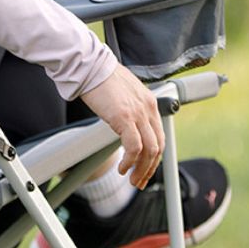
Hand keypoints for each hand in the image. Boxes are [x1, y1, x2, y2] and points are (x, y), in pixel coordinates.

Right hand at [79, 64, 164, 188]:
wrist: (89, 66)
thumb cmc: (99, 76)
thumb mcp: (123, 93)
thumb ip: (129, 107)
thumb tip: (123, 122)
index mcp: (149, 102)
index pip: (159, 136)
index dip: (154, 157)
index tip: (145, 168)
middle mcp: (148, 108)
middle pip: (158, 146)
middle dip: (149, 168)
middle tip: (138, 180)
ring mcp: (138, 113)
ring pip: (149, 150)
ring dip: (141, 169)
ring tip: (131, 179)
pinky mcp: (125, 117)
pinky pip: (134, 147)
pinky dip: (129, 161)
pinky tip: (121, 167)